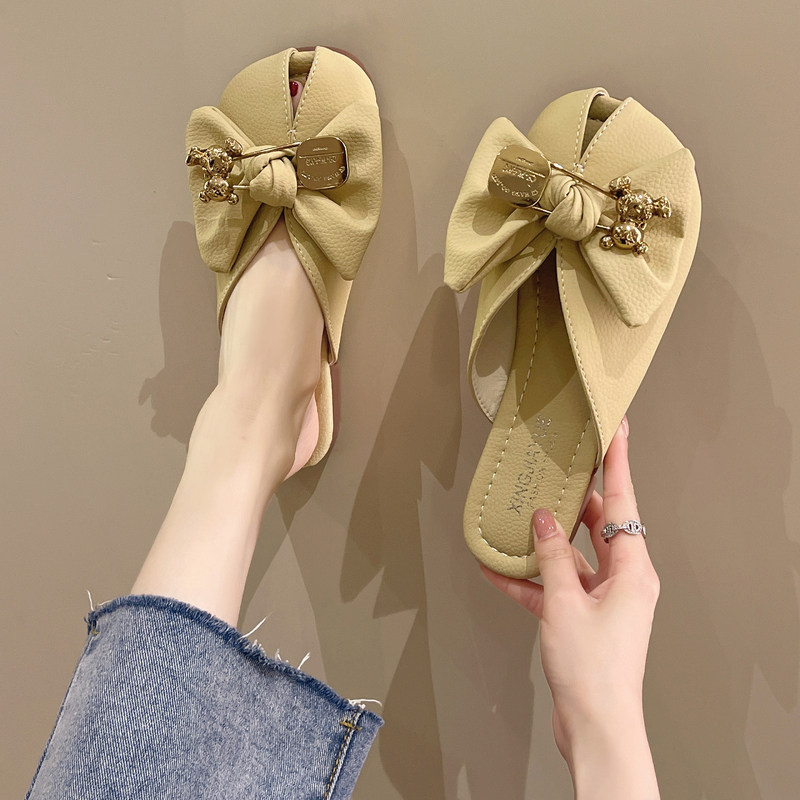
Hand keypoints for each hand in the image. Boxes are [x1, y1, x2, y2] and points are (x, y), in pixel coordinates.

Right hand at [482, 420, 660, 798]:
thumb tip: (543, 521)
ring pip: (573, 555)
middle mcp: (624, 580)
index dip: (619, 462)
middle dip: (575, 498)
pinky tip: (497, 570)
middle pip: (599, 525)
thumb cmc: (593, 670)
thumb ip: (552, 557)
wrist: (595, 727)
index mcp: (633, 570)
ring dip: (544, 542)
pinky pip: (556, 587)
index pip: (624, 502)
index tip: (617, 429)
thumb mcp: (564, 603)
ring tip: (518, 517)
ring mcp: (604, 600)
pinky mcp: (584, 618)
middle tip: (559, 465)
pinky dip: (531, 579)